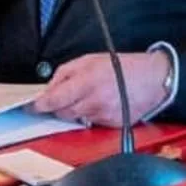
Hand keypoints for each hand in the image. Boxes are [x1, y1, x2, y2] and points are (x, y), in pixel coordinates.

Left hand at [31, 51, 170, 126]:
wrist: (152, 79)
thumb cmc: (123, 67)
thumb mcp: (89, 60)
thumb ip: (66, 73)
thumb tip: (49, 88)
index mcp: (87, 82)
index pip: (55, 99)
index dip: (40, 105)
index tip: (32, 106)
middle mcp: (94, 102)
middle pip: (63, 113)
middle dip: (58, 106)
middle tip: (61, 97)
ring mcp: (103, 116)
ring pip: (76, 119)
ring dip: (75, 110)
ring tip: (87, 96)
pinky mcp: (111, 125)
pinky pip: (91, 123)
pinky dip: (89, 115)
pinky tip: (99, 103)